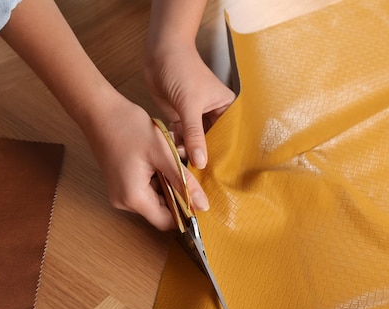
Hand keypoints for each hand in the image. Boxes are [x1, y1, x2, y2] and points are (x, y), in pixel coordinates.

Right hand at [81, 93, 208, 229]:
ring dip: (168, 182)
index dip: (186, 213)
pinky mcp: (121, 183)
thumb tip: (203, 205)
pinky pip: (146, 189)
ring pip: (155, 198)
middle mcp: (124, 201)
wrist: (100, 111)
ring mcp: (120, 193)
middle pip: (161, 210)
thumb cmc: (128, 127)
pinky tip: (161, 158)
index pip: (167, 222)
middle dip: (178, 193)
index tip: (199, 196)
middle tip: (185, 168)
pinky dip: (158, 177)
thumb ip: (184, 182)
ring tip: (172, 158)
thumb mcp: (164, 154)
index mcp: (134, 198)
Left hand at [144, 45, 235, 168]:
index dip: (222, 155)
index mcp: (226, 108)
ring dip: (186, 150)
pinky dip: (176, 143)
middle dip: (202, 156)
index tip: (217, 174)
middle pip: (211, 143)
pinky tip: (171, 147)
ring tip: (179, 156)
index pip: (228, 138)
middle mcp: (214, 115)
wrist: (160, 54)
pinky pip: (181, 138)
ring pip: (194, 143)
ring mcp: (196, 118)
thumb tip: (201, 163)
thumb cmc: (182, 70)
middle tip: (196, 172)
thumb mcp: (189, 105)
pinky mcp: (180, 119)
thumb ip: (195, 135)